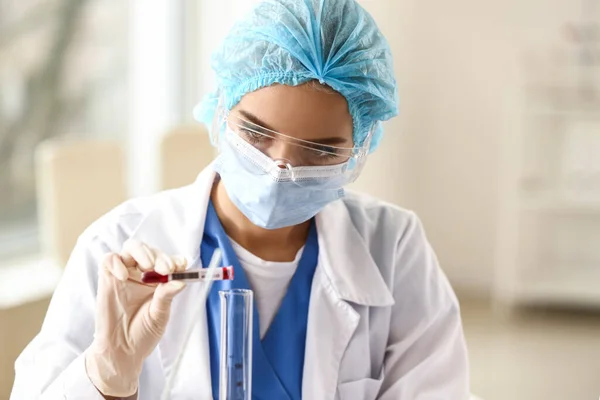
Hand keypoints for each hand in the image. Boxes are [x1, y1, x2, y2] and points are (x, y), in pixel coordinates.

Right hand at [85, 239, 186, 396]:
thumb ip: (166, 296)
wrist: (121, 351)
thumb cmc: (143, 333)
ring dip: (142, 252)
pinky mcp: (106, 278)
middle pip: (150, 250)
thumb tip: (181, 281)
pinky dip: (117, 262)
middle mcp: (142, 274)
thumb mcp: (160, 314)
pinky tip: (124, 276)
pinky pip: (109, 259)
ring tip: (148, 266)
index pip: (167, 260)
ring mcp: (124, 274)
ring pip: (131, 248)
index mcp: (158, 281)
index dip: (174, 259)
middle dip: (159, 256)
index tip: (181, 265)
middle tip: (166, 268)